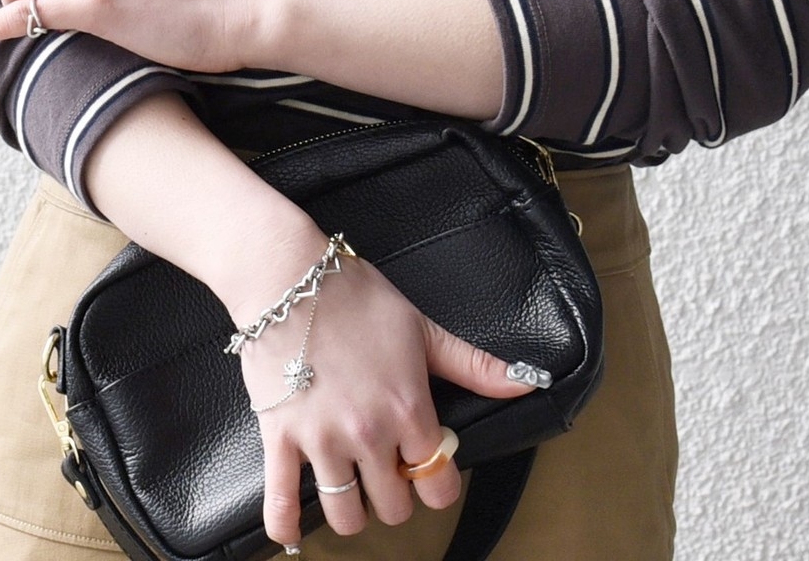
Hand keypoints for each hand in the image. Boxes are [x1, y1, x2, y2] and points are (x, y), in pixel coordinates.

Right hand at [235, 249, 543, 548]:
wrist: (291, 279)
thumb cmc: (358, 298)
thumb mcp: (423, 329)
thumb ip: (474, 366)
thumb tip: (527, 383)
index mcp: (408, 409)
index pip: (438, 483)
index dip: (438, 480)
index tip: (428, 465)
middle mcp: (368, 434)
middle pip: (394, 507)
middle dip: (396, 493)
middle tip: (388, 468)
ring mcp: (322, 441)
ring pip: (346, 515)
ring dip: (353, 508)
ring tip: (353, 484)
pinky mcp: (281, 439)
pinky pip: (281, 502)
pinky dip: (287, 525)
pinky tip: (293, 531)